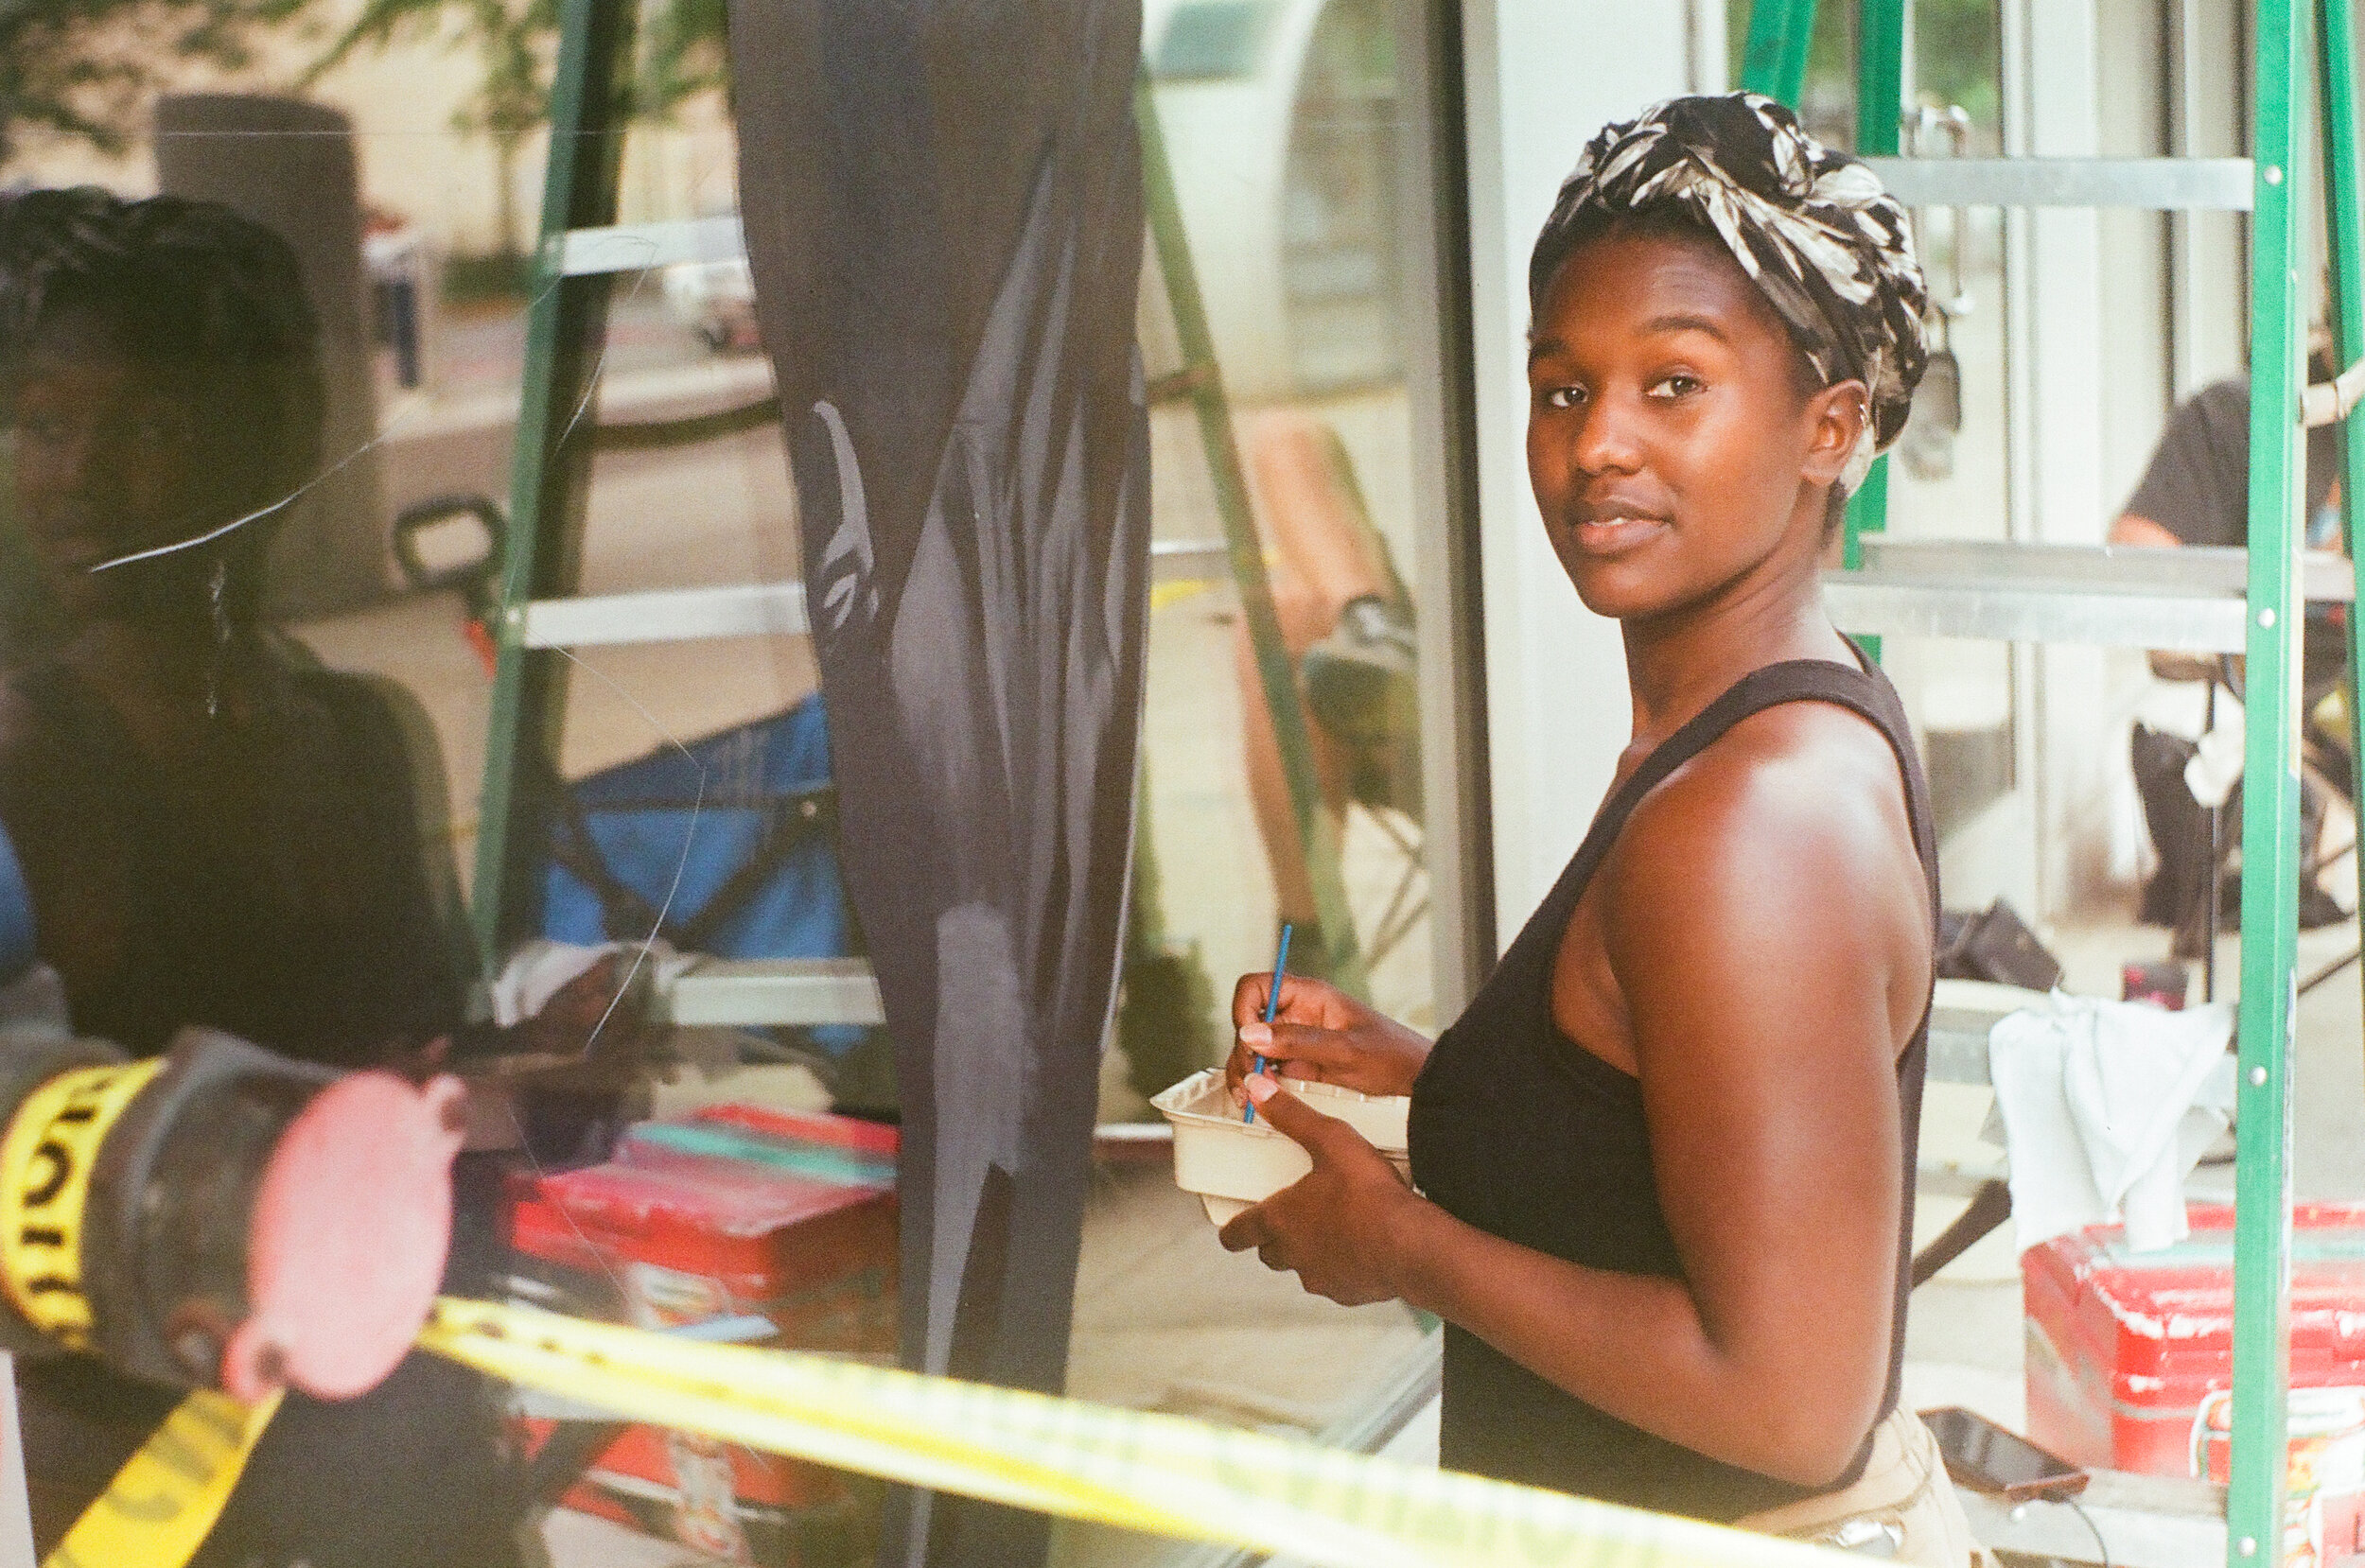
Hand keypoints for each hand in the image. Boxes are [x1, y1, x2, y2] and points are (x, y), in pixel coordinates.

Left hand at [1218, 1075, 1417, 1306]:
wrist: (1412, 1245)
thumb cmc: (1369, 1195)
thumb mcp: (1330, 1140)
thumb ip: (1293, 1116)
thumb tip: (1260, 1090)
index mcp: (1280, 1220)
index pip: (1238, 1234)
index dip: (1232, 1231)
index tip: (1231, 1230)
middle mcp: (1294, 1253)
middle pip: (1268, 1253)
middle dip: (1273, 1238)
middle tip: (1288, 1218)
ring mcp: (1320, 1277)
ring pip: (1302, 1267)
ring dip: (1308, 1252)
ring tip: (1330, 1229)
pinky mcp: (1347, 1293)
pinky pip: (1334, 1281)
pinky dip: (1341, 1267)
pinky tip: (1360, 1247)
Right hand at [1224, 972, 1429, 1097]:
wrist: (1415, 1078)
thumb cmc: (1390, 1054)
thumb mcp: (1344, 1049)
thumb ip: (1297, 1041)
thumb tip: (1250, 1034)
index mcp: (1308, 995)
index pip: (1256, 987)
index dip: (1244, 1010)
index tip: (1249, 1040)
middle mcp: (1296, 1013)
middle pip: (1247, 1022)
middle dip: (1242, 1050)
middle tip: (1250, 1080)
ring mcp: (1296, 1038)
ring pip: (1253, 1047)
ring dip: (1244, 1070)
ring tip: (1247, 1098)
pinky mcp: (1299, 1061)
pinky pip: (1268, 1067)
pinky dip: (1257, 1083)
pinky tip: (1258, 1100)